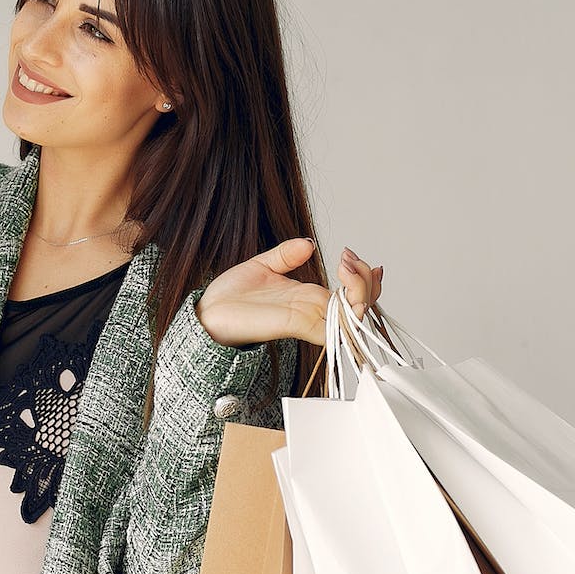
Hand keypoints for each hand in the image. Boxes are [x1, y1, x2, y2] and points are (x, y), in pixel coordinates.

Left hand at [194, 239, 384, 347]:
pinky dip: (345, 315)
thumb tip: (308, 243)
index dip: (363, 277)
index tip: (350, 253)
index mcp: (309, 298)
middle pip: (362, 305)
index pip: (352, 294)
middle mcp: (314, 311)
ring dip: (361, 290)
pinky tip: (343, 291)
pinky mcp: (295, 326)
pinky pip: (331, 330)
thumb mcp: (262, 266)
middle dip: (367, 280)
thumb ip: (286, 255)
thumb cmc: (230, 298)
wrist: (207, 313)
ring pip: (354, 318)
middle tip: (349, 258)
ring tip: (347, 266)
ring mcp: (307, 321)